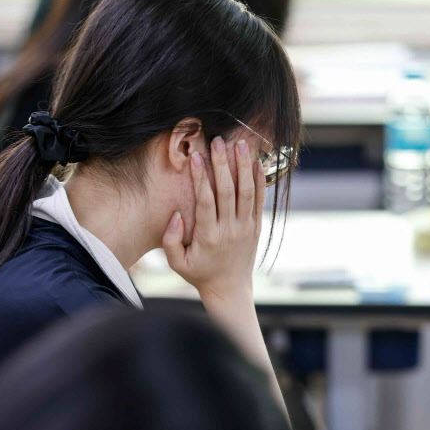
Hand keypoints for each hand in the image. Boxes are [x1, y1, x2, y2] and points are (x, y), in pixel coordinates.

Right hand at [162, 137, 264, 303]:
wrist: (229, 289)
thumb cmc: (199, 274)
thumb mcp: (177, 263)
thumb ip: (170, 240)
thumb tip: (176, 214)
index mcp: (208, 236)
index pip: (205, 200)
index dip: (200, 177)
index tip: (195, 156)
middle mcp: (229, 229)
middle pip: (227, 190)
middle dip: (222, 163)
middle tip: (217, 141)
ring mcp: (245, 228)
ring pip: (246, 192)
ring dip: (243, 166)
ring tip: (240, 144)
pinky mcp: (256, 227)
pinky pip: (259, 201)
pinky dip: (259, 181)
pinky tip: (257, 163)